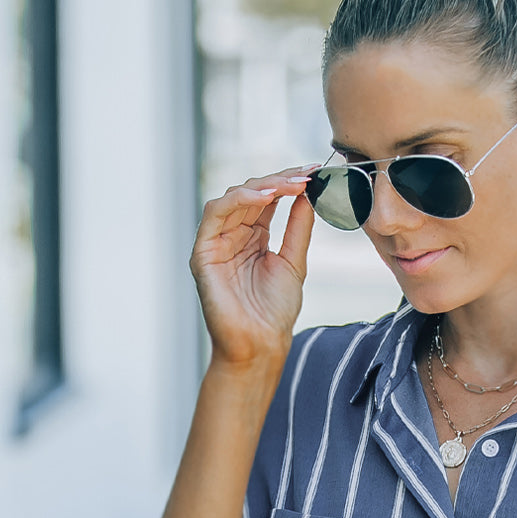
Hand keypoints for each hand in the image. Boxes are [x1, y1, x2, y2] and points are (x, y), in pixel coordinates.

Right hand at [188, 166, 319, 370]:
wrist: (260, 345)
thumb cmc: (275, 312)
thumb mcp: (293, 262)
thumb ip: (298, 228)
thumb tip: (308, 194)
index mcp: (254, 237)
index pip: (268, 200)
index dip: (288, 183)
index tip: (313, 172)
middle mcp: (233, 236)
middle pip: (251, 194)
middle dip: (279, 180)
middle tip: (305, 174)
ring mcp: (216, 242)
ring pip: (233, 198)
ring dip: (262, 186)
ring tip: (290, 184)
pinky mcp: (203, 252)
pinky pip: (215, 214)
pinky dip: (239, 200)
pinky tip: (264, 196)